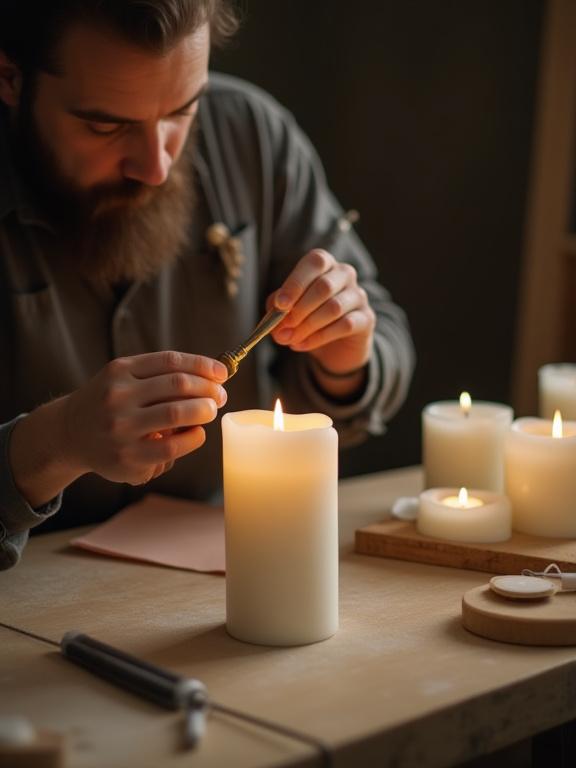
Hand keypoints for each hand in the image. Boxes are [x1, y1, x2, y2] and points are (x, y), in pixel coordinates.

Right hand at [59, 351, 227, 485]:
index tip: (223, 373)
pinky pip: (172, 446)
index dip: (203, 365)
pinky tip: (197, 433)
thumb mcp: (124, 377)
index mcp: (120, 371)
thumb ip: (161, 374)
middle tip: (220, 396)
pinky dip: (193, 438)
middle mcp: (117, 397)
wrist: (70, 434)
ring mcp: (121, 428)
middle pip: (178, 386)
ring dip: (204, 410)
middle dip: (208, 390)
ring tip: (210, 411)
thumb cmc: (110, 402)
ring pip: (176, 414)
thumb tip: (213, 377)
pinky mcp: (128, 457)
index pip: (171, 361)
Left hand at [268, 249, 375, 374]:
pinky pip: (345, 325)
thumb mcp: (287, 310)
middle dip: (300, 309)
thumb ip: (277, 311)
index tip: (280, 305)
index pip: (315, 262)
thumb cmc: (308, 317)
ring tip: (291, 339)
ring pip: (334, 308)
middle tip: (284, 328)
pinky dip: (319, 338)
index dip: (296, 283)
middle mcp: (345, 274)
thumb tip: (276, 322)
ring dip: (308, 326)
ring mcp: (359, 296)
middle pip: (324, 286)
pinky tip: (303, 345)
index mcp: (324, 264)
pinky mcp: (367, 318)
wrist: (335, 345)